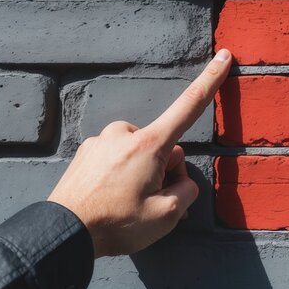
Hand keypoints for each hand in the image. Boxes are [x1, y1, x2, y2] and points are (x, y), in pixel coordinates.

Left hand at [48, 49, 231, 257]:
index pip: (188, 106)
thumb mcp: (167, 215)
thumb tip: (180, 180)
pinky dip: (121, 174)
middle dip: (164, 170)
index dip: (210, 80)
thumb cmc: (116, 223)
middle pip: (164, 146)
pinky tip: (111, 197)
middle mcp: (124, 133)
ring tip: (126, 203)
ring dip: (141, 172)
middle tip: (151, 201)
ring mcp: (102, 140)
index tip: (224, 56)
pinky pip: (117, 157)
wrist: (64, 232)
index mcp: (149, 144)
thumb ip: (186, 191)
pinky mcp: (87, 151)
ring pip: (139, 152)